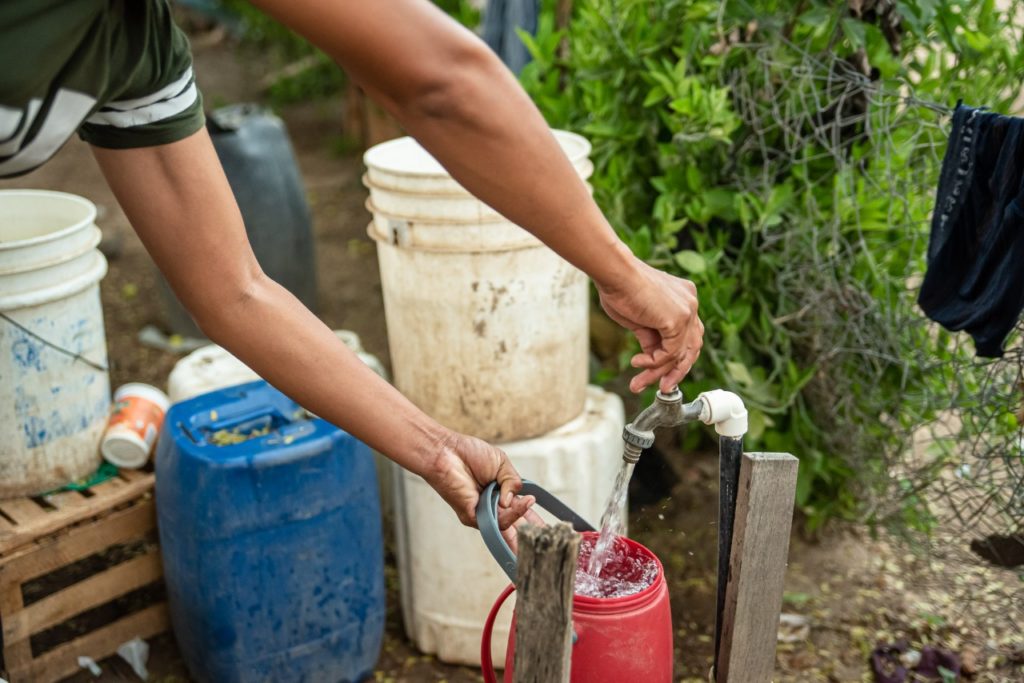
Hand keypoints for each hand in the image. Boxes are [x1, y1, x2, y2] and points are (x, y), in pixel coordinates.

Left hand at [424, 431, 536, 533]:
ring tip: (528, 501)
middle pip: (515, 528)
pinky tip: (513, 502)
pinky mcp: (472, 517)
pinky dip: (509, 514)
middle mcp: (492, 507)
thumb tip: (515, 502)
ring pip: (508, 525)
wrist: (447, 452)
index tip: (547, 529)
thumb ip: (514, 482)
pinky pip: (496, 522)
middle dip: (530, 535)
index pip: (520, 512)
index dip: (533, 521)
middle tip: (547, 538)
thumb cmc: (470, 455)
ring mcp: (482, 514)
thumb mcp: (502, 464)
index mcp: (501, 495)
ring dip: (520, 514)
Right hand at [596, 258, 703, 392]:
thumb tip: (652, 355)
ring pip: (679, 354)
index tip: (659, 370)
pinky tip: (637, 362)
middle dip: (674, 371)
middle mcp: (690, 303)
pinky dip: (653, 363)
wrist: (615, 274)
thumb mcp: (639, 318)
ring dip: (658, 372)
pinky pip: (670, 353)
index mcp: (684, 298)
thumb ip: (651, 335)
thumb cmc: (620, 288)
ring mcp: (687, 311)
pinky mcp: (678, 320)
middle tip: (662, 387)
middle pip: (691, 347)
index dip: (675, 356)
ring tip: (638, 383)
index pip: (688, 335)